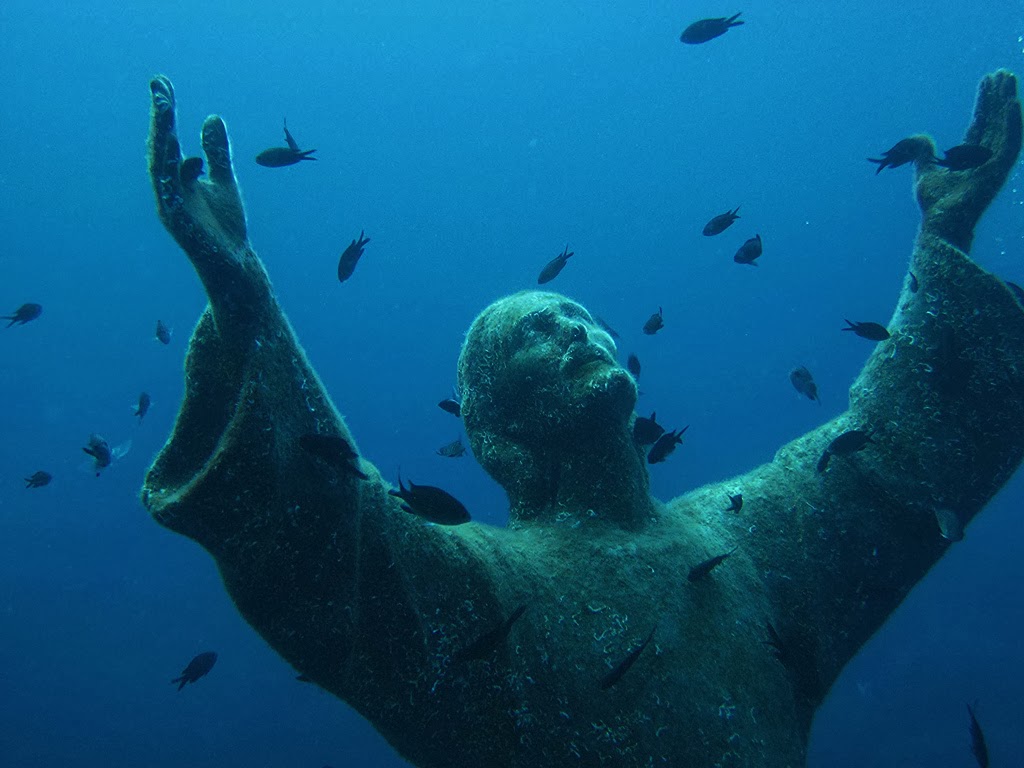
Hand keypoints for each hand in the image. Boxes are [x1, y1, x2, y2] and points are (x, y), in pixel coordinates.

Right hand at [148, 76, 268, 322]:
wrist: (235, 264)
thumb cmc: (227, 227)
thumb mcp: (225, 181)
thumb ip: (217, 152)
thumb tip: (212, 117)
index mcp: (177, 179)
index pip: (167, 140)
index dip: (164, 113)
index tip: (163, 84)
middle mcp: (168, 190)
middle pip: (159, 148)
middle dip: (159, 118)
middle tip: (160, 86)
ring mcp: (171, 206)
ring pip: (161, 167)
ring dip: (162, 139)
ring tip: (165, 109)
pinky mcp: (180, 224)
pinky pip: (172, 196)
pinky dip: (174, 177)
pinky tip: (182, 156)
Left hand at [914, 70, 1022, 251]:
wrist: (939, 223)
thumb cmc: (934, 203)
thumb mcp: (924, 170)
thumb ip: (923, 152)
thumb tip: (922, 136)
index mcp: (970, 157)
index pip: (980, 123)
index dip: (984, 102)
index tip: (987, 81)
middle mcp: (985, 157)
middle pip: (994, 120)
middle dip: (998, 97)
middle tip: (1002, 73)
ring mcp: (994, 163)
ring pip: (1005, 126)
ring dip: (1007, 102)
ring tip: (1008, 79)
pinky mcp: (999, 170)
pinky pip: (1011, 143)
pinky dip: (1013, 124)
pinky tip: (1013, 103)